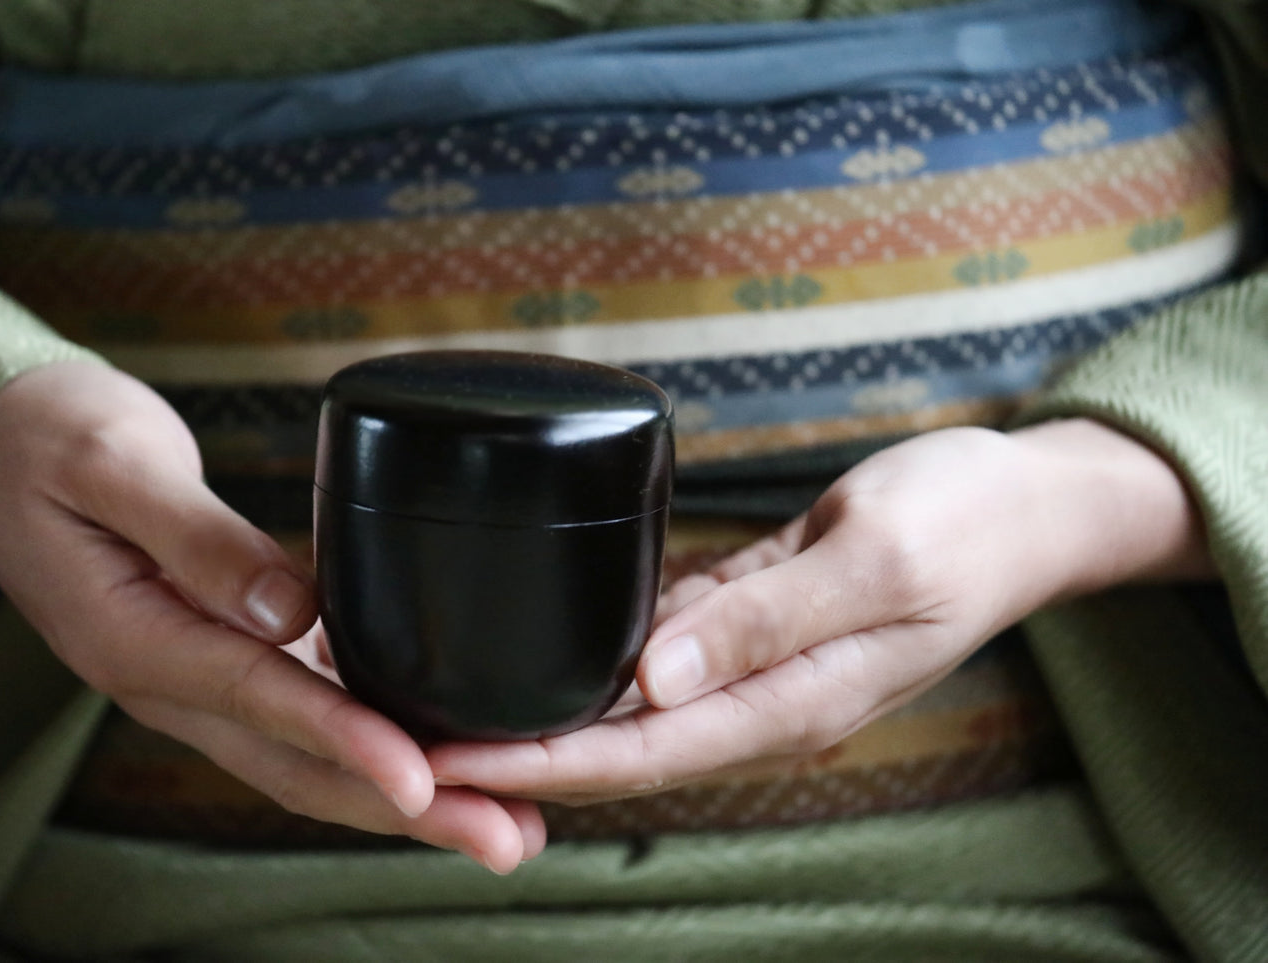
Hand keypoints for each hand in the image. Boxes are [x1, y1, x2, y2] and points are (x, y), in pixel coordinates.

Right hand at [0, 362, 542, 871]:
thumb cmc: (50, 438)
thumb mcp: (111, 465)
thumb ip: (197, 538)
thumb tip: (290, 610)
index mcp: (132, 636)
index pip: (259, 700)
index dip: (348, 742)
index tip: (425, 780)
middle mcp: (165, 679)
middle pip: (299, 766)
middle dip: (407, 810)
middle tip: (507, 837)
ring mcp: (191, 678)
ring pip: (307, 760)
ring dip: (405, 799)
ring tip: (503, 822)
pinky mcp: (217, 659)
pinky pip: (301, 722)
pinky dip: (371, 748)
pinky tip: (439, 759)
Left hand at [429, 421, 1212, 804]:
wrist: (1022, 506)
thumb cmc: (963, 526)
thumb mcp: (874, 563)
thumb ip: (764, 624)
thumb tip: (651, 681)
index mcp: (789, 701)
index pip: (638, 753)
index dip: (539, 762)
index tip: (450, 761)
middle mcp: (757, 696)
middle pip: (614, 744)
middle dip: (517, 753)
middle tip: (413, 742)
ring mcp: (749, 661)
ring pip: (623, 704)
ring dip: (541, 710)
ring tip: (450, 703)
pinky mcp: (745, 618)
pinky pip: (652, 648)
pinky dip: (588, 657)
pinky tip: (531, 648)